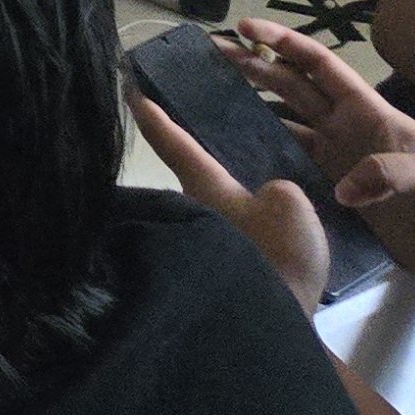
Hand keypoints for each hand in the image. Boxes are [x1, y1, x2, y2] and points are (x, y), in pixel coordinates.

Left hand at [130, 87, 331, 315]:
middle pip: (191, 178)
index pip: (172, 143)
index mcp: (203, 187)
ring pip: (214, 211)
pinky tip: (272, 240)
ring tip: (264, 199)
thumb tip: (263, 203)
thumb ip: (275, 190)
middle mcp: (193, 213)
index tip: (127, 88)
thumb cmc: (274, 254)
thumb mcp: (288, 203)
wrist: (270, 325)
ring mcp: (206, 247)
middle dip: (201, 165)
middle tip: (219, 146)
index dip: (152, 115)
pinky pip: (235, 240)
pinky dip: (248, 236)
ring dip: (231, 205)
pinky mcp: (225, 275)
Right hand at [220, 20, 414, 286]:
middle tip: (210, 55)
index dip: (284, 43)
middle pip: (291, 87)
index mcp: (368, 114)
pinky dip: (262, 159)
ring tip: (208, 102)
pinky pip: (290, 168)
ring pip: (284, 124)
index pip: (320, 66)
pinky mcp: (333, 195)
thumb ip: (391, 174)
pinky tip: (234, 160)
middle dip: (253, 66)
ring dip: (250, 109)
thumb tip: (343, 186)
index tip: (245, 27)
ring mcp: (338, 162)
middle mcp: (346, 131)